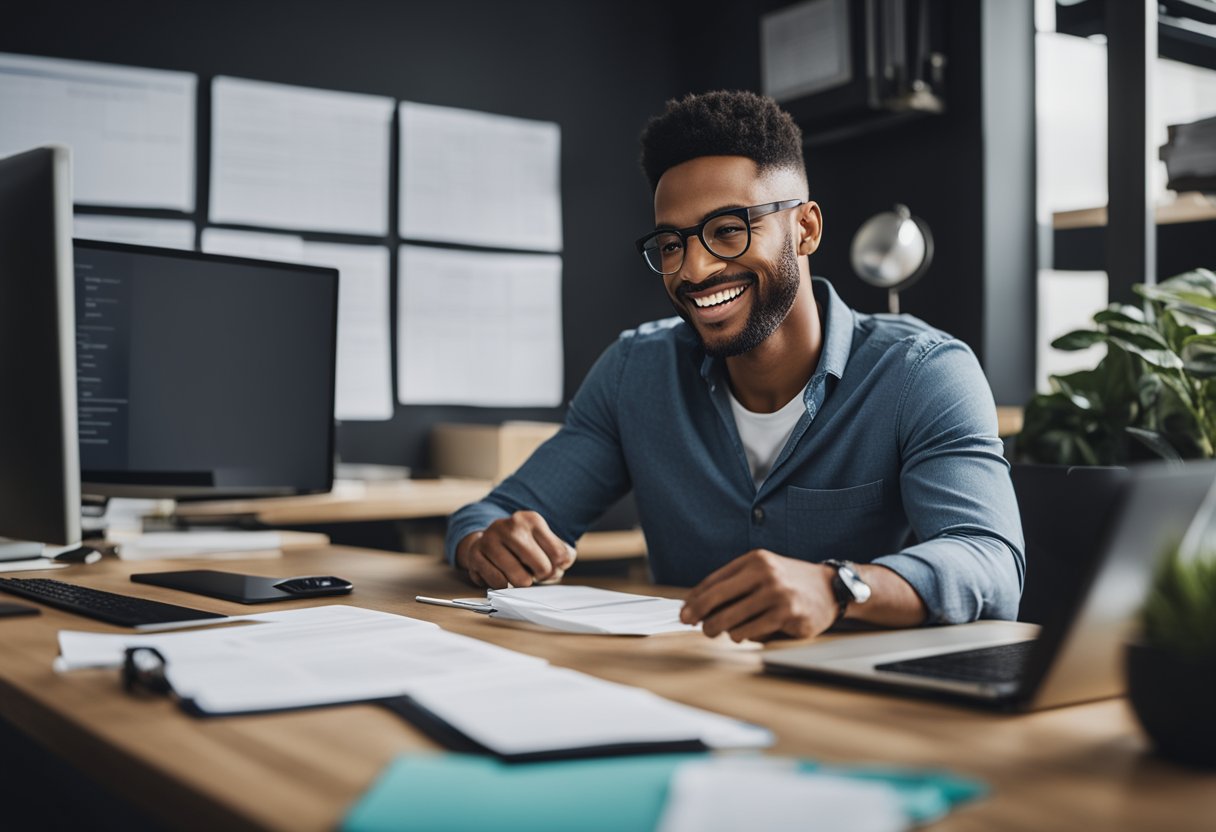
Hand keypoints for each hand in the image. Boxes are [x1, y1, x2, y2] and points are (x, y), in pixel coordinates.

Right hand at [455, 511, 575, 588]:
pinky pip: (499, 583)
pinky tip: (501, 574)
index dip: (557, 567)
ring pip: (520, 579)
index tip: (549, 565)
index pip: (559, 555)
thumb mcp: (544, 542)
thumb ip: (562, 553)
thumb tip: (562, 563)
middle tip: (534, 573)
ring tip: (518, 573)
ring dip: (522, 583)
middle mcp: (510, 525)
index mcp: (531, 519)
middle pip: (542, 568)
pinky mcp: (475, 555)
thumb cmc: (521, 546)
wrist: (486, 541)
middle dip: (541, 577)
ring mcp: (490, 539)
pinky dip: (503, 585)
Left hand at [679, 550, 836, 642]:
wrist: (831, 588)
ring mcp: (777, 594)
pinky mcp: (787, 614)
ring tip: (723, 631)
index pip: (714, 581)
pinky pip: (751, 632)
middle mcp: (765, 573)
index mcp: (754, 560)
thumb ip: (734, 584)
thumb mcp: (763, 572)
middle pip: (717, 599)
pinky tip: (743, 634)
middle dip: (700, 617)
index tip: (684, 612)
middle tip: (696, 627)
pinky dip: (742, 636)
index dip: (695, 600)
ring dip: (723, 630)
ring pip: (732, 620)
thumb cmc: (790, 582)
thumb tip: (698, 605)